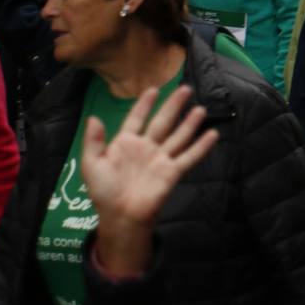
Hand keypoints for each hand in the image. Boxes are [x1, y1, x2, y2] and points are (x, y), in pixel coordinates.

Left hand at [81, 85, 218, 276]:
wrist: (120, 215)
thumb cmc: (103, 191)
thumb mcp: (91, 164)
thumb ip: (93, 141)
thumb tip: (93, 118)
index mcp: (126, 144)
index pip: (137, 118)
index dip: (144, 104)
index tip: (154, 90)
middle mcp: (146, 148)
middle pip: (163, 122)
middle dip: (174, 105)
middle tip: (185, 89)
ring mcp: (161, 159)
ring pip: (179, 136)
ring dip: (190, 123)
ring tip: (200, 109)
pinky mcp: (173, 172)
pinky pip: (189, 156)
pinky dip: (202, 146)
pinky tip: (213, 134)